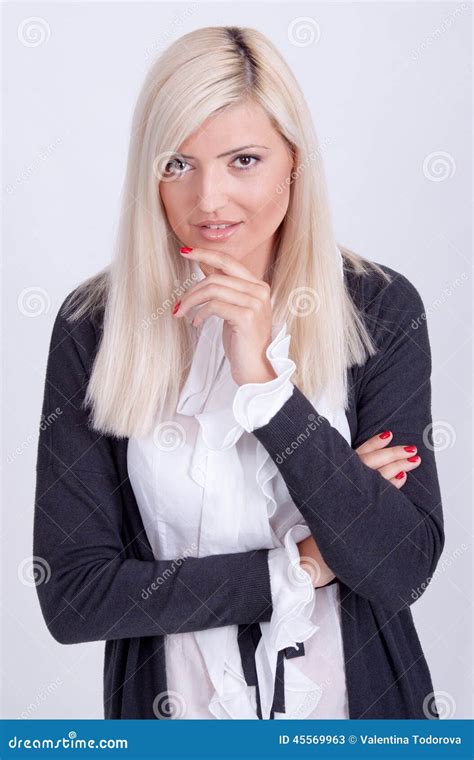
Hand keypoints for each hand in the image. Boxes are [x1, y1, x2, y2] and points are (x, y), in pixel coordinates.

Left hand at [174, 247, 276, 385]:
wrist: (256, 369)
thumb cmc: (243, 341)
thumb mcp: (234, 309)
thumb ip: (225, 289)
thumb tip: (204, 268)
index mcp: (258, 286)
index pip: (228, 261)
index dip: (205, 254)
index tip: (185, 251)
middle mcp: (259, 291)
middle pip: (216, 277)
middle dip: (191, 290)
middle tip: (178, 305)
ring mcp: (255, 303)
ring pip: (212, 290)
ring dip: (191, 301)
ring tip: (182, 313)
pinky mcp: (246, 316)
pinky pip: (214, 306)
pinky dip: (200, 313)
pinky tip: (196, 323)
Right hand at [297, 430, 421, 585]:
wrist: (313, 554)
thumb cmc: (326, 526)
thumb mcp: (330, 497)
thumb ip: (344, 481)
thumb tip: (365, 469)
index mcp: (335, 476)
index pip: (357, 454)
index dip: (373, 444)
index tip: (389, 434)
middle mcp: (341, 483)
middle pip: (371, 461)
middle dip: (393, 453)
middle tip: (412, 448)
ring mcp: (349, 498)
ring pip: (377, 475)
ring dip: (398, 466)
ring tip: (413, 460)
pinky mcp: (356, 512)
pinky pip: (377, 495)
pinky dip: (391, 485)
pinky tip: (403, 479)